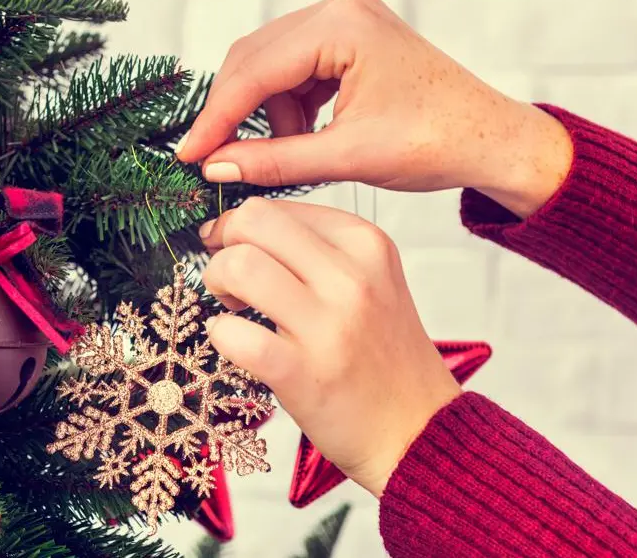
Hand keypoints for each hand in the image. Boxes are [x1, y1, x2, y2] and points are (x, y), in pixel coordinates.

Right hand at [175, 0, 571, 218]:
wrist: (491, 139)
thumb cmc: (437, 142)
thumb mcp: (348, 157)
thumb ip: (276, 161)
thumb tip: (215, 166)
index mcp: (342, 25)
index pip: (255, 70)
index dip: (217, 117)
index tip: (188, 155)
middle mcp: (340, 8)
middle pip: (255, 59)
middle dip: (236, 114)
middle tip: (213, 160)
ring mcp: (344, 19)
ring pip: (271, 67)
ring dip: (268, 115)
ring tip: (287, 156)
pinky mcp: (348, 38)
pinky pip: (295, 71)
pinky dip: (289, 108)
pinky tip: (304, 139)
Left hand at [200, 197, 460, 495]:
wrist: (418, 431)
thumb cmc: (384, 356)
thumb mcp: (373, 282)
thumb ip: (318, 249)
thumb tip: (242, 226)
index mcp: (367, 244)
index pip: (277, 205)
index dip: (240, 226)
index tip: (236, 248)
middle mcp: (351, 277)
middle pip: (253, 221)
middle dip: (223, 245)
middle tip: (228, 276)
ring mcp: (328, 325)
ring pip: (239, 266)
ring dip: (217, 283)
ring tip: (233, 307)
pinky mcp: (303, 372)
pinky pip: (233, 334)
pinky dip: (220, 335)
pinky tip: (235, 342)